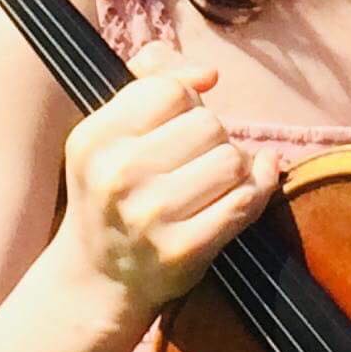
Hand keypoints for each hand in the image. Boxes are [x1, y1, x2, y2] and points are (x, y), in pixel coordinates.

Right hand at [50, 56, 279, 329]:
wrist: (98, 277)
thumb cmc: (113, 192)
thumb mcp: (109, 133)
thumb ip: (150, 81)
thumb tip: (209, 74)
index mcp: (95, 138)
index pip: (171, 91)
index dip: (187, 102)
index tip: (177, 125)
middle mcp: (117, 174)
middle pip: (208, 124)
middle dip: (213, 138)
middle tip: (195, 160)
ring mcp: (151, 215)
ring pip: (232, 160)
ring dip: (235, 167)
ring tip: (213, 180)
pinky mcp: (184, 249)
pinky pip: (245, 201)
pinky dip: (256, 191)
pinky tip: (243, 191)